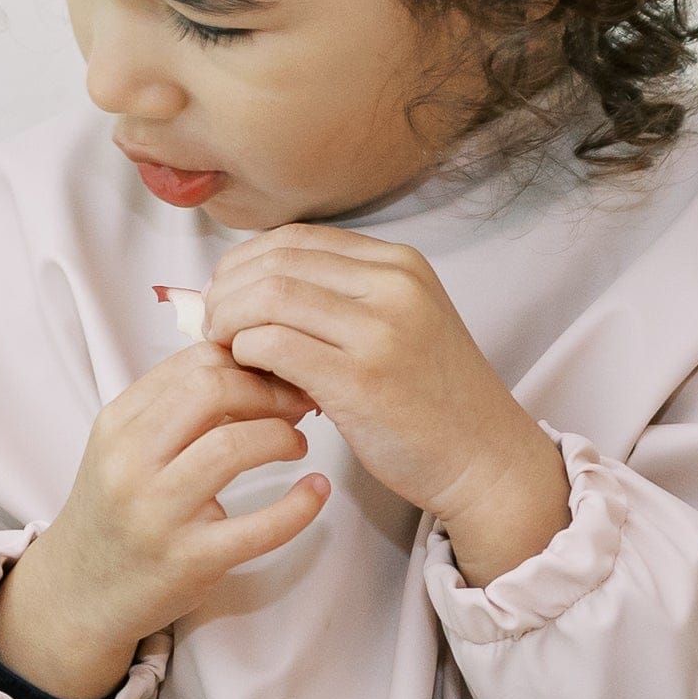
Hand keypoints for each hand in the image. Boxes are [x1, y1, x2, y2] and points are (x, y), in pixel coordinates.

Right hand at [0, 342, 326, 698]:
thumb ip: (172, 406)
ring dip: (282, 435)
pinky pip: (258, 527)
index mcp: (117, 424)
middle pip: (212, 391)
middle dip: (269, 389)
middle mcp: (131, 463)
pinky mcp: (189, 560)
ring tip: (296, 442)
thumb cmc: (115, 511)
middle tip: (297, 402)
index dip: (247, 359)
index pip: (193, 364)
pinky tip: (317, 491)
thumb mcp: (124, 447)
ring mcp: (158, 514)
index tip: (275, 372)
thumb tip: (246, 360)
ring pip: (234, 446)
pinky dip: (299, 506)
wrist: (80, 592)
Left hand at [203, 226, 566, 582]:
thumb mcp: (402, 324)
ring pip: (268, 297)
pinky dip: (246, 354)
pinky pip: (274, 345)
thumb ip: (344, 299)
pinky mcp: (361, 379)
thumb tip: (256, 288)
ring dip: (229, 321)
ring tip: (223, 348)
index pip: (297, 238)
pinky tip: (247, 373)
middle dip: (227, 288)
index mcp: (400, 264)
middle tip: (211, 323)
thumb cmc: (435, 402)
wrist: (486, 460)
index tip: (225, 292)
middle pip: (276, 261)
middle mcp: (393, 285)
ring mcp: (379, 330)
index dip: (246, 262)